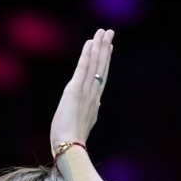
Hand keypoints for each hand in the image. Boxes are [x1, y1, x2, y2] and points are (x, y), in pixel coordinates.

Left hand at [50, 28, 113, 154]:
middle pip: (100, 68)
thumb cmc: (72, 143)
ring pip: (94, 65)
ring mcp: (85, 93)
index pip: (99, 79)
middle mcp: (92, 96)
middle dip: (105, 49)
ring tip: (104, 32)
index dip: (104, 63)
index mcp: (93, 105)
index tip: (108, 49)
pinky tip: (90, 43)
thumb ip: (89, 115)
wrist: (70, 148)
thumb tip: (97, 107)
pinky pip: (83, 69)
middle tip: (110, 33)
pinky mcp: (75, 91)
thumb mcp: (82, 127)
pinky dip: (87, 55)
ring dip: (99, 47)